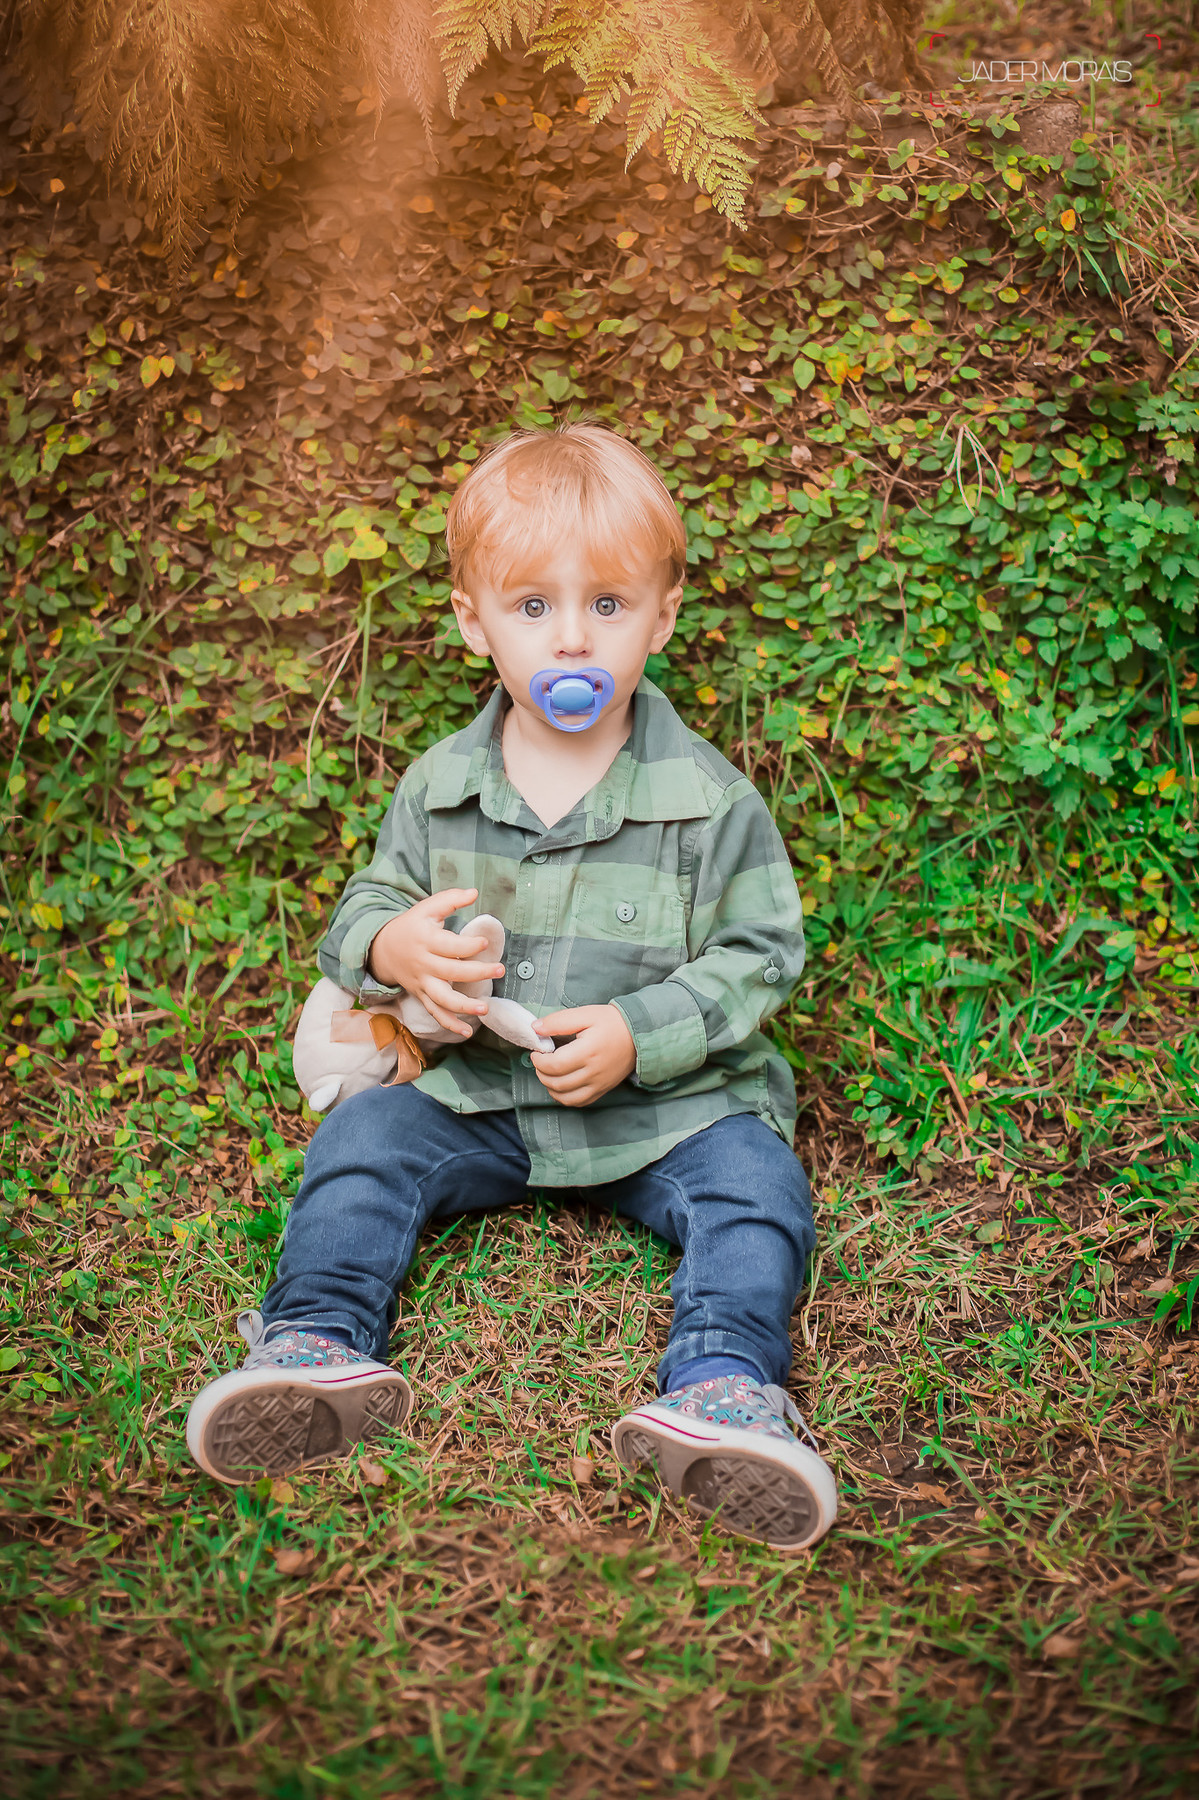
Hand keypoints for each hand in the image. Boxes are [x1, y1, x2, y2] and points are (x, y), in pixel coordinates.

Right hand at [367, 888, 503, 1039]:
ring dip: (463, 1006)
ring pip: (442, 998)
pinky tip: (468, 1031)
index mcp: (426, 940)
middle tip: (499, 970)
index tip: (485, 943)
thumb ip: (450, 899)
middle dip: (476, 972)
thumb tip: (474, 891)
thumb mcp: (427, 908)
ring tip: (485, 1009)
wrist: (383, 949)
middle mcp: (423, 964)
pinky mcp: (422, 996)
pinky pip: (435, 1013)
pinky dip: (450, 1024)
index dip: (468, 945)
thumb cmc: (412, 926)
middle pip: (451, 972)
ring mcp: (422, 983)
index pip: (449, 945)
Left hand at [530, 1005, 636, 1106]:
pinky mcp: (603, 1090)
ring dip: (550, 1087)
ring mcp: (599, 1084)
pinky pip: (578, 1102)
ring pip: (565, 1097)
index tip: (537, 1052)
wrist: (638, 1035)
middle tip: (540, 1061)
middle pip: (557, 1083)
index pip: (554, 1065)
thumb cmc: (612, 1023)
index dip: (538, 1061)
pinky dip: (564, 1097)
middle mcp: (593, 1072)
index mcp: (588, 1051)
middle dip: (541, 1073)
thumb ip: (558, 1021)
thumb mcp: (586, 1014)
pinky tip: (561, 1085)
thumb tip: (536, 1029)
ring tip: (548, 1073)